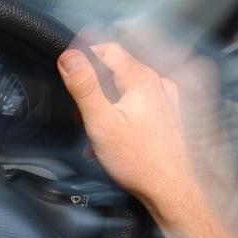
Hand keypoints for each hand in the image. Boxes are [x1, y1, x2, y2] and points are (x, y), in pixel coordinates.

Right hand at [57, 42, 195, 204]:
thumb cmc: (136, 160)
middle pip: (115, 69)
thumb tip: (69, 57)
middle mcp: (157, 84)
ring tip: (95, 131)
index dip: (85, 56)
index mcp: (141, 80)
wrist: (168, 188)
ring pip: (125, 87)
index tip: (70, 74)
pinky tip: (111, 136)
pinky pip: (137, 102)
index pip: (108, 49)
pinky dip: (119, 113)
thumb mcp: (100, 122)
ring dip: (105, 104)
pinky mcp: (167, 114)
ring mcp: (165, 98)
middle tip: (81, 114)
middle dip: (93, 88)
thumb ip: (84, 86)